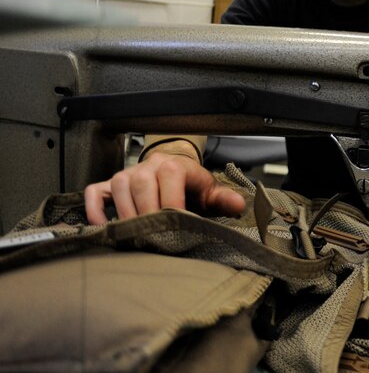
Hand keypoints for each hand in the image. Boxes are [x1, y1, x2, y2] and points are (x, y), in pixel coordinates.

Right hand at [83, 150, 245, 224]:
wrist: (176, 169)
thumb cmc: (192, 185)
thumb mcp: (210, 191)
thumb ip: (224, 199)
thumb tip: (238, 205)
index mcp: (174, 165)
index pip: (170, 180)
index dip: (172, 205)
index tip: (176, 227)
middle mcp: (148, 166)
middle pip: (141, 185)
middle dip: (146, 213)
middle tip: (153, 237)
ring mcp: (127, 173)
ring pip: (119, 188)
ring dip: (124, 214)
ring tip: (134, 236)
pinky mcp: (110, 183)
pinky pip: (95, 192)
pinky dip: (94, 209)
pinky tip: (103, 227)